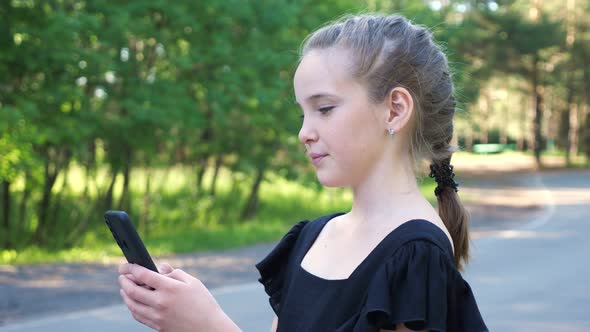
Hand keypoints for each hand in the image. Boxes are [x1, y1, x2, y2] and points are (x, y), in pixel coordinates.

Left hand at [118, 263, 239, 331]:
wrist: (209, 329)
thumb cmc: (204, 303)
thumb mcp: (193, 282)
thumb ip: (174, 273)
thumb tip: (159, 268)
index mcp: (170, 288)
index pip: (143, 275)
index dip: (131, 269)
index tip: (126, 266)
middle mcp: (161, 302)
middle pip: (132, 290)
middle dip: (124, 281)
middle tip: (122, 276)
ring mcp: (157, 316)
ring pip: (132, 305)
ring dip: (125, 295)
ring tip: (124, 289)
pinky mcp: (158, 327)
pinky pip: (138, 316)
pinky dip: (132, 308)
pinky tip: (133, 303)